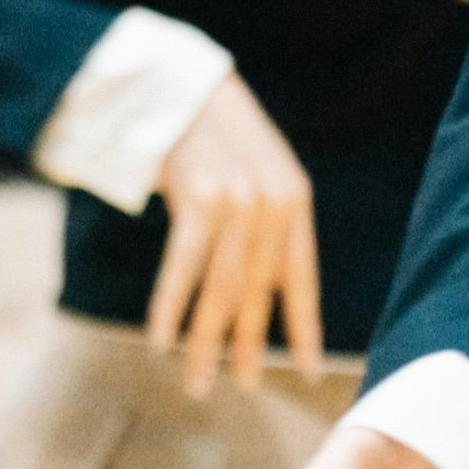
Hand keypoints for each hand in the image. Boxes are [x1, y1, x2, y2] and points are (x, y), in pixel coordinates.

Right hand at [147, 72, 318, 392]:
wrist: (176, 82)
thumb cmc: (211, 130)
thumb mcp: (255, 169)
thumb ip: (263, 220)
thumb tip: (253, 288)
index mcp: (295, 198)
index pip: (303, 277)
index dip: (304, 327)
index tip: (307, 372)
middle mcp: (273, 204)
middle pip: (258, 292)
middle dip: (248, 345)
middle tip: (240, 386)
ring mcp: (238, 201)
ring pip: (222, 290)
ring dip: (206, 342)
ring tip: (198, 382)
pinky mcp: (200, 199)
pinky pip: (184, 268)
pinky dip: (170, 307)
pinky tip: (161, 341)